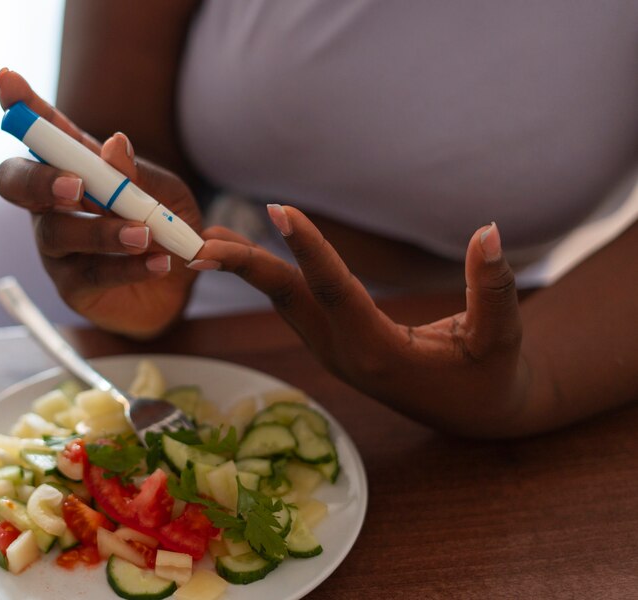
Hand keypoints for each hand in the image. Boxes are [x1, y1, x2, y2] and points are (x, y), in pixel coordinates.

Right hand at [0, 69, 202, 338]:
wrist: (183, 286)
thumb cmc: (166, 228)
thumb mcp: (166, 193)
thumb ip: (138, 173)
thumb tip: (114, 144)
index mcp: (74, 167)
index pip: (43, 132)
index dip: (22, 107)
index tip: (7, 80)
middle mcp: (52, 204)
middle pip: (15, 182)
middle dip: (39, 179)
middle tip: (76, 186)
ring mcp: (57, 247)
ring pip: (56, 232)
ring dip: (101, 231)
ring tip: (145, 234)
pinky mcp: (72, 286)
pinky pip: (90, 274)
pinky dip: (126, 266)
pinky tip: (159, 263)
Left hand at [197, 205, 535, 437]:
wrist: (473, 416)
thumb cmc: (490, 376)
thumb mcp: (502, 337)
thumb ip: (494, 287)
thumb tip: (489, 230)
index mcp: (381, 352)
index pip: (336, 291)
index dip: (308, 249)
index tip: (278, 211)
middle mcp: (345, 353)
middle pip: (289, 299)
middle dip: (246, 267)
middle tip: (202, 239)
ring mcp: (333, 352)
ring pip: (283, 302)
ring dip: (247, 270)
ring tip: (210, 236)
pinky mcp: (331, 345)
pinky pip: (293, 305)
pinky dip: (266, 277)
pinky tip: (244, 254)